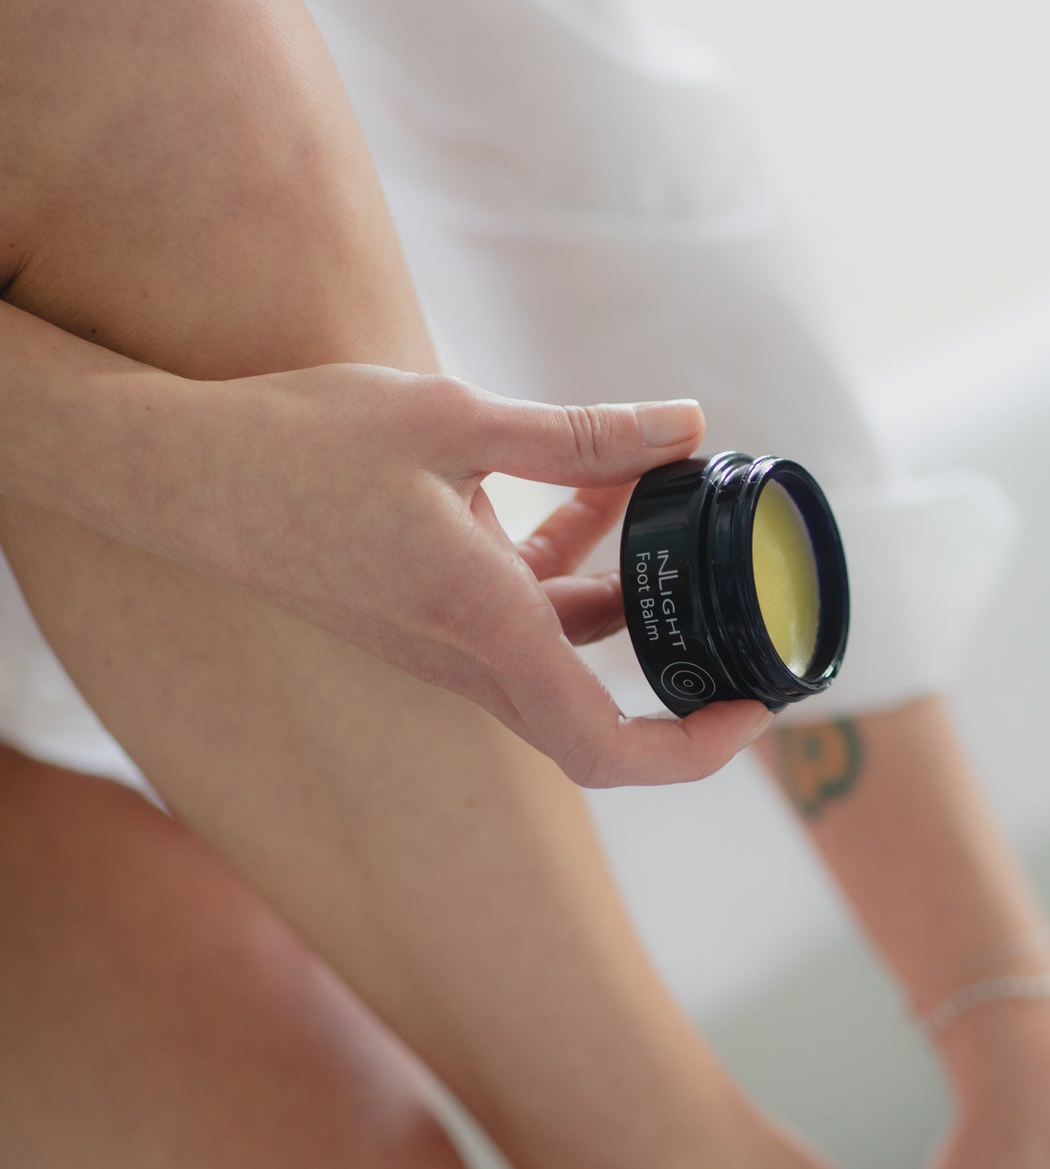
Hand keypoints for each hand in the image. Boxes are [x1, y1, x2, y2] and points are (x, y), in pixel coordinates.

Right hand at [92, 362, 769, 785]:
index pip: (605, 745)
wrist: (177, 473)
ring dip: (618, 584)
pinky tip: (585, 480)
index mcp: (480, 626)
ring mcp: (436, 641)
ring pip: (559, 642)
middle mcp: (461, 656)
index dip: (693, 751)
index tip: (752, 709)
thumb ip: (580, 435)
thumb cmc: (299, 446)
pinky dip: (562, 560)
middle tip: (739, 618)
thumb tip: (687, 424)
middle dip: (678, 669)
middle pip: (595, 712)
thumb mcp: (453, 418)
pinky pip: (514, 609)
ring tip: (661, 490)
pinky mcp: (419, 611)